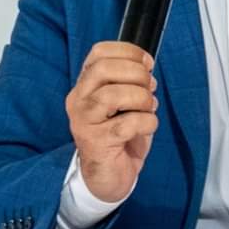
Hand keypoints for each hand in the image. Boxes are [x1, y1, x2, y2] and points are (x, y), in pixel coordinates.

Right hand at [65, 42, 158, 202]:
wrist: (107, 177)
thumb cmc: (119, 135)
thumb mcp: (122, 101)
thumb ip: (129, 81)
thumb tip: (147, 66)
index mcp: (85, 85)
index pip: (98, 53)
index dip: (128, 51)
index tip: (147, 62)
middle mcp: (78, 100)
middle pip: (103, 69)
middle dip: (136, 74)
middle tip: (149, 87)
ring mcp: (84, 122)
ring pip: (112, 96)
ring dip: (141, 98)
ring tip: (148, 108)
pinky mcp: (96, 143)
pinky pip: (127, 124)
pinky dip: (146, 121)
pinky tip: (148, 125)